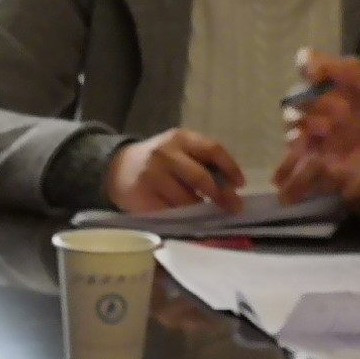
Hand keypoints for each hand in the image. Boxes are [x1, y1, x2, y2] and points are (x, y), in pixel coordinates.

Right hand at [103, 129, 244, 215]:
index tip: (240, 185)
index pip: (212, 150)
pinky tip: (188, 220)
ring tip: (208, 214)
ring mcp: (152, 175)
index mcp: (180, 138)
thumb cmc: (160, 160)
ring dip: (201, 210)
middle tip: (233, 208)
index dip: (230, 168)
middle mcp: (166, 154)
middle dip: (221, 195)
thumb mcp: (179, 149)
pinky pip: (170, 212)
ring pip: (186, 199)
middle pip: (201, 177)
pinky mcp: (143, 195)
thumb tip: (231, 186)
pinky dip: (183, 218)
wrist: (119, 168)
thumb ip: (202, 161)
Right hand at [281, 51, 359, 192]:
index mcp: (344, 85)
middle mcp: (335, 106)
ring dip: (296, 127)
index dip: (306, 77)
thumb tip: (303, 56)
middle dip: (296, 106)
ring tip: (300, 131)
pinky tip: (304, 146)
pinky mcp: (336, 156)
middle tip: (299, 111)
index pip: (313, 77)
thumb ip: (346, 70)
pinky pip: (312, 152)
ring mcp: (334, 132)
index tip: (309, 78)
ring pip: (302, 127)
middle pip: (304, 104)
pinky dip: (303, 148)